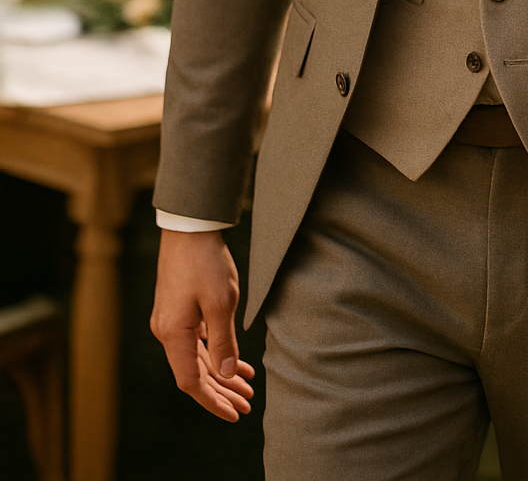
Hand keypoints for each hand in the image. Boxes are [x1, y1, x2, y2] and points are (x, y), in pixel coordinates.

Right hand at [150, 230, 254, 421]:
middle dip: (222, 391)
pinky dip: (215, 353)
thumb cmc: (205, 262)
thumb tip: (226, 375)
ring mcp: (169, 320)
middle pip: (194, 373)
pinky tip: (235, 361)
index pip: (191, 382)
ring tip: (247, 387)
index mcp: (173, 334)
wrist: (189, 227)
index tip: (234, 414)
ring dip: (221, 373)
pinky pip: (196, 341)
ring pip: (196, 358)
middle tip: (247, 405)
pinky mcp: (176, 309)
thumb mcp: (221, 303)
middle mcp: (166, 332)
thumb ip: (223, 343)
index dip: (213, 401)